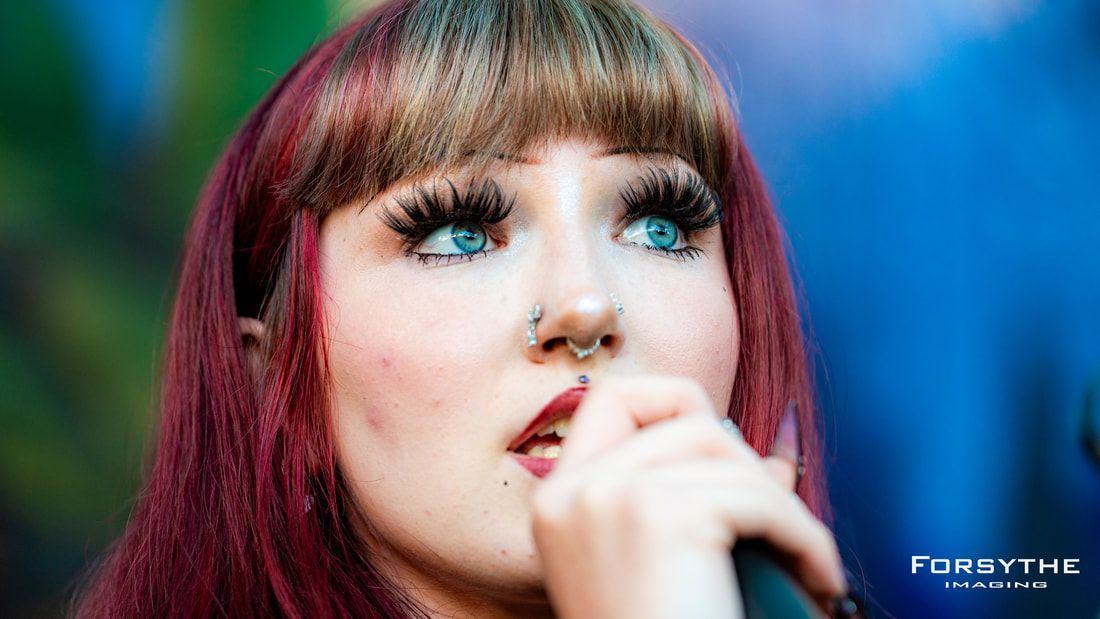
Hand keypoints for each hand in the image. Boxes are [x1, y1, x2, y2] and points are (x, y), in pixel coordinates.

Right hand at [531, 375, 846, 617]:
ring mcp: (609, 497)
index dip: (672, 404)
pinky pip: (761, 499)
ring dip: (782, 505)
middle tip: (773, 520)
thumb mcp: (669, 565)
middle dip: (745, 462)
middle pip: (684, 416)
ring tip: (805, 555)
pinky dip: (805, 537)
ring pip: (727, 454)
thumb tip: (778, 452)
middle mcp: (573, 491)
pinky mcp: (657, 515)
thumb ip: (706, 497)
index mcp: (560, 501)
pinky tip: (817, 576)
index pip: (611, 397)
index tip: (721, 450)